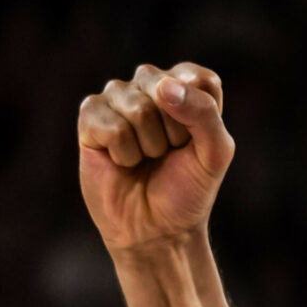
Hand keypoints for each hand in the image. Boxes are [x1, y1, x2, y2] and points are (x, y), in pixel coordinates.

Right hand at [75, 63, 232, 252]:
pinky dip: (123, 153)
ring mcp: (117, 99)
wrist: (157, 228)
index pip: (198, 79)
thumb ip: (205, 114)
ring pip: (137, 107)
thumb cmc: (188, 189)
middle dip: (174, 132)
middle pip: (164, 87)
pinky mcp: (91, 116)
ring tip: (146, 159)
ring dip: (149, 146)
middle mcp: (150, 86)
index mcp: (186, 89)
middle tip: (169, 153)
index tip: (195, 142)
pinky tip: (123, 162)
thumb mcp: (215, 154)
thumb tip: (164, 86)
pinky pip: (110, 125)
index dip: (200, 115)